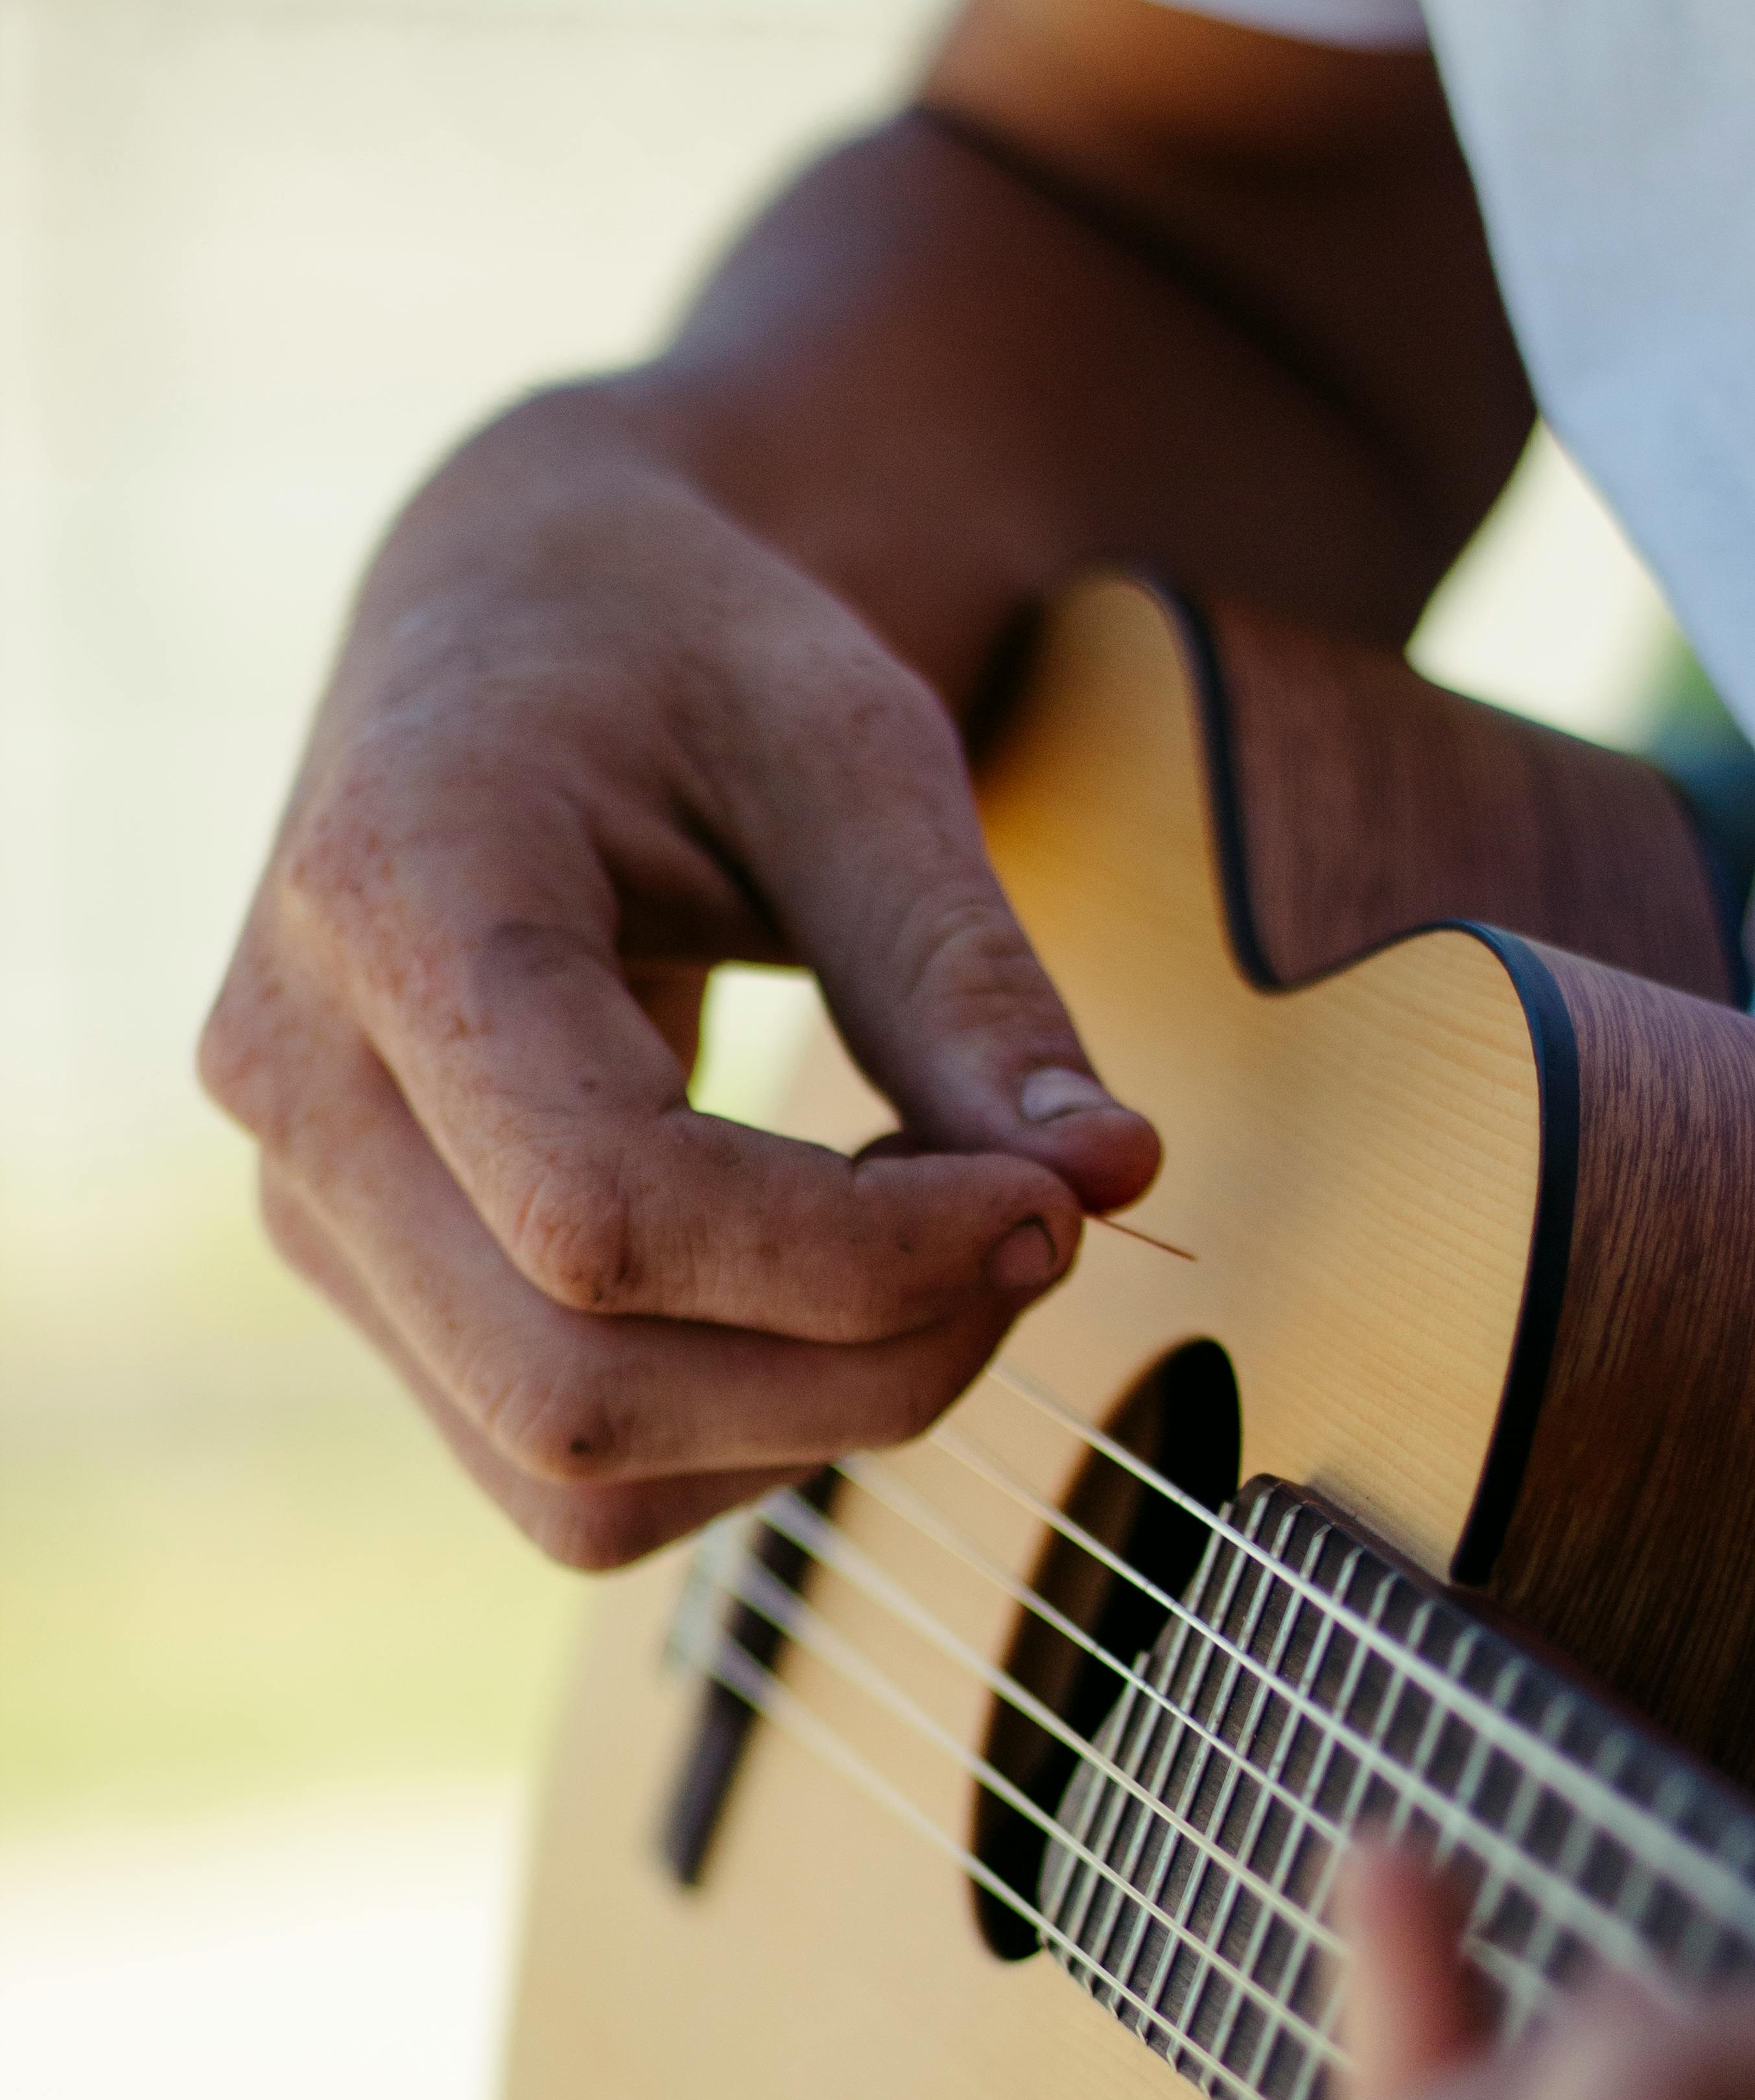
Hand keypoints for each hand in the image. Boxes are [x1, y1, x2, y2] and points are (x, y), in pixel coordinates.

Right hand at [200, 387, 1157, 1566]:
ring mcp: (306, 1202)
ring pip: (572, 1475)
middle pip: (579, 1388)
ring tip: (946, 1266)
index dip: (861, 1262)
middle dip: (862, 1370)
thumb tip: (1117, 1178)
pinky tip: (837, 1299)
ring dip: (814, 1425)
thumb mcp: (853, 744)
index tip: (1056, 1204)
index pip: (605, 1210)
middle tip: (1038, 1243)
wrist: (512, 624)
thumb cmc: (683, 653)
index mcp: (385, 897)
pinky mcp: (367, 1281)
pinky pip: (568, 1475)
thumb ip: (968, 975)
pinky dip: (747, 1433)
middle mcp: (291, 1075)